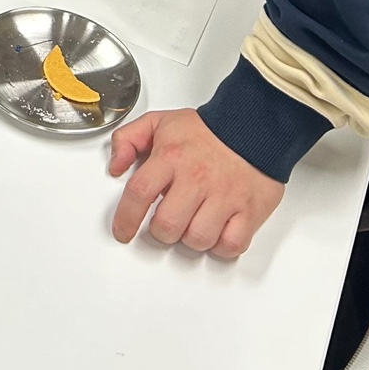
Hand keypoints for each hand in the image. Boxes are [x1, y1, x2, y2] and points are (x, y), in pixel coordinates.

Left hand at [108, 109, 284, 257]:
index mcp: (170, 157)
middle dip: (160, 232)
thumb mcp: (158, 122)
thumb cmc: (205, 130)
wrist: (253, 126)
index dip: (126, 218)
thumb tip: (115, 167)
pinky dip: (220, 246)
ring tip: (191, 223)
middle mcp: (196, 178)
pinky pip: (230, 245)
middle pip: (167, 225)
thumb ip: (128, 140)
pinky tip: (215, 232)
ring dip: (190, 239)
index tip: (122, 231)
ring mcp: (225, 196)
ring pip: (198, 239)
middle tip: (164, 223)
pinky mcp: (249, 211)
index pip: (140, 192)